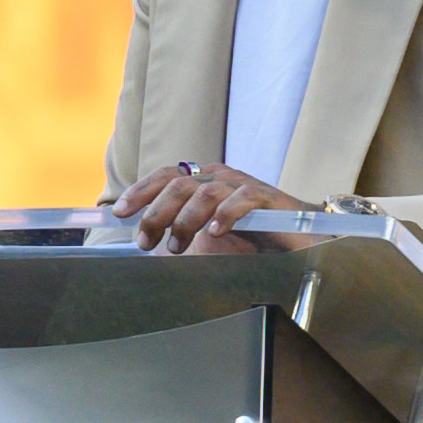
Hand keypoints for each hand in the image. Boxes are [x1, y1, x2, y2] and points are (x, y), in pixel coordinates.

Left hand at [112, 158, 309, 254]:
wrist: (303, 234)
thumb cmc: (254, 234)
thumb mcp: (211, 228)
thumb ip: (184, 226)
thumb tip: (146, 239)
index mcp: (205, 179)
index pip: (166, 176)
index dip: (141, 191)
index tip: (119, 213)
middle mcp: (221, 176)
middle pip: (180, 185)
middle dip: (157, 213)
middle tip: (147, 241)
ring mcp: (244, 185)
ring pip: (205, 194)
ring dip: (185, 221)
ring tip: (177, 246)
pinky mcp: (267, 198)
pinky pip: (241, 200)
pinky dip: (225, 215)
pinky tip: (215, 234)